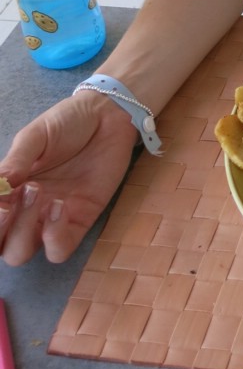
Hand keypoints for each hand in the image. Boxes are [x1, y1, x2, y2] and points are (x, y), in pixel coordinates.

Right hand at [0, 96, 137, 265]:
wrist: (107, 115)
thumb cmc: (68, 123)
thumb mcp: (36, 136)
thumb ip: (16, 161)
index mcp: (9, 190)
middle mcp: (25, 210)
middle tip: (7, 204)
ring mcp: (50, 219)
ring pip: (21, 254)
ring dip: (22, 232)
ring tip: (37, 192)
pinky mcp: (80, 221)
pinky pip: (60, 249)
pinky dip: (54, 236)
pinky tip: (60, 205)